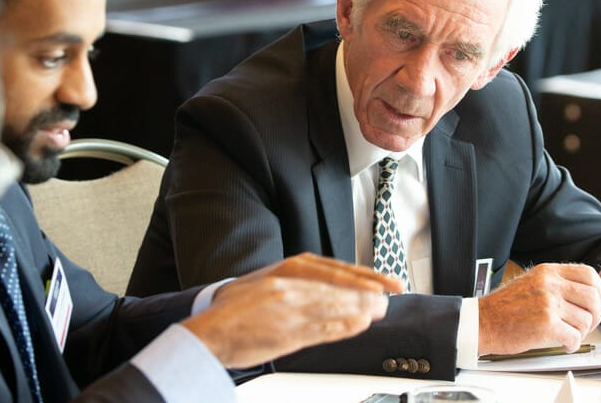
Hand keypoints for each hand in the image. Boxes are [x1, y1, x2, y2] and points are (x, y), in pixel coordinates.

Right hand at [183, 253, 403, 367]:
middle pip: (341, 285)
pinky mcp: (288, 332)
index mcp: (290, 269)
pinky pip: (323, 328)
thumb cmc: (241, 305)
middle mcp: (293, 284)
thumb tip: (337, 289)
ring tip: (379, 309)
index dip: (364, 276)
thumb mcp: (274, 282)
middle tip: (389, 294)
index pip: (336, 270)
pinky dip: (344, 326)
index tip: (383, 281)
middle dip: (368, 291)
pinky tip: (359, 324)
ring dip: (361, 308)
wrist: (210, 326)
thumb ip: (304, 284)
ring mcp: (291, 308)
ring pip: (336, 305)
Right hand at [478, 263, 600, 354]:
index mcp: (547, 272)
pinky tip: (564, 344)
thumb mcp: (531, 282)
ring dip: (582, 332)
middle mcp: (549, 284)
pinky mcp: (546, 325)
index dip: (599, 291)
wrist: (483, 322)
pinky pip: (575, 336)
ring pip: (586, 319)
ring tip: (570, 335)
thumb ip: (556, 283)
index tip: (596, 303)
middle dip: (595, 315)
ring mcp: (548, 304)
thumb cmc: (504, 307)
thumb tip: (585, 292)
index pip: (588, 274)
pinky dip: (573, 344)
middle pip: (593, 297)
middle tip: (586, 324)